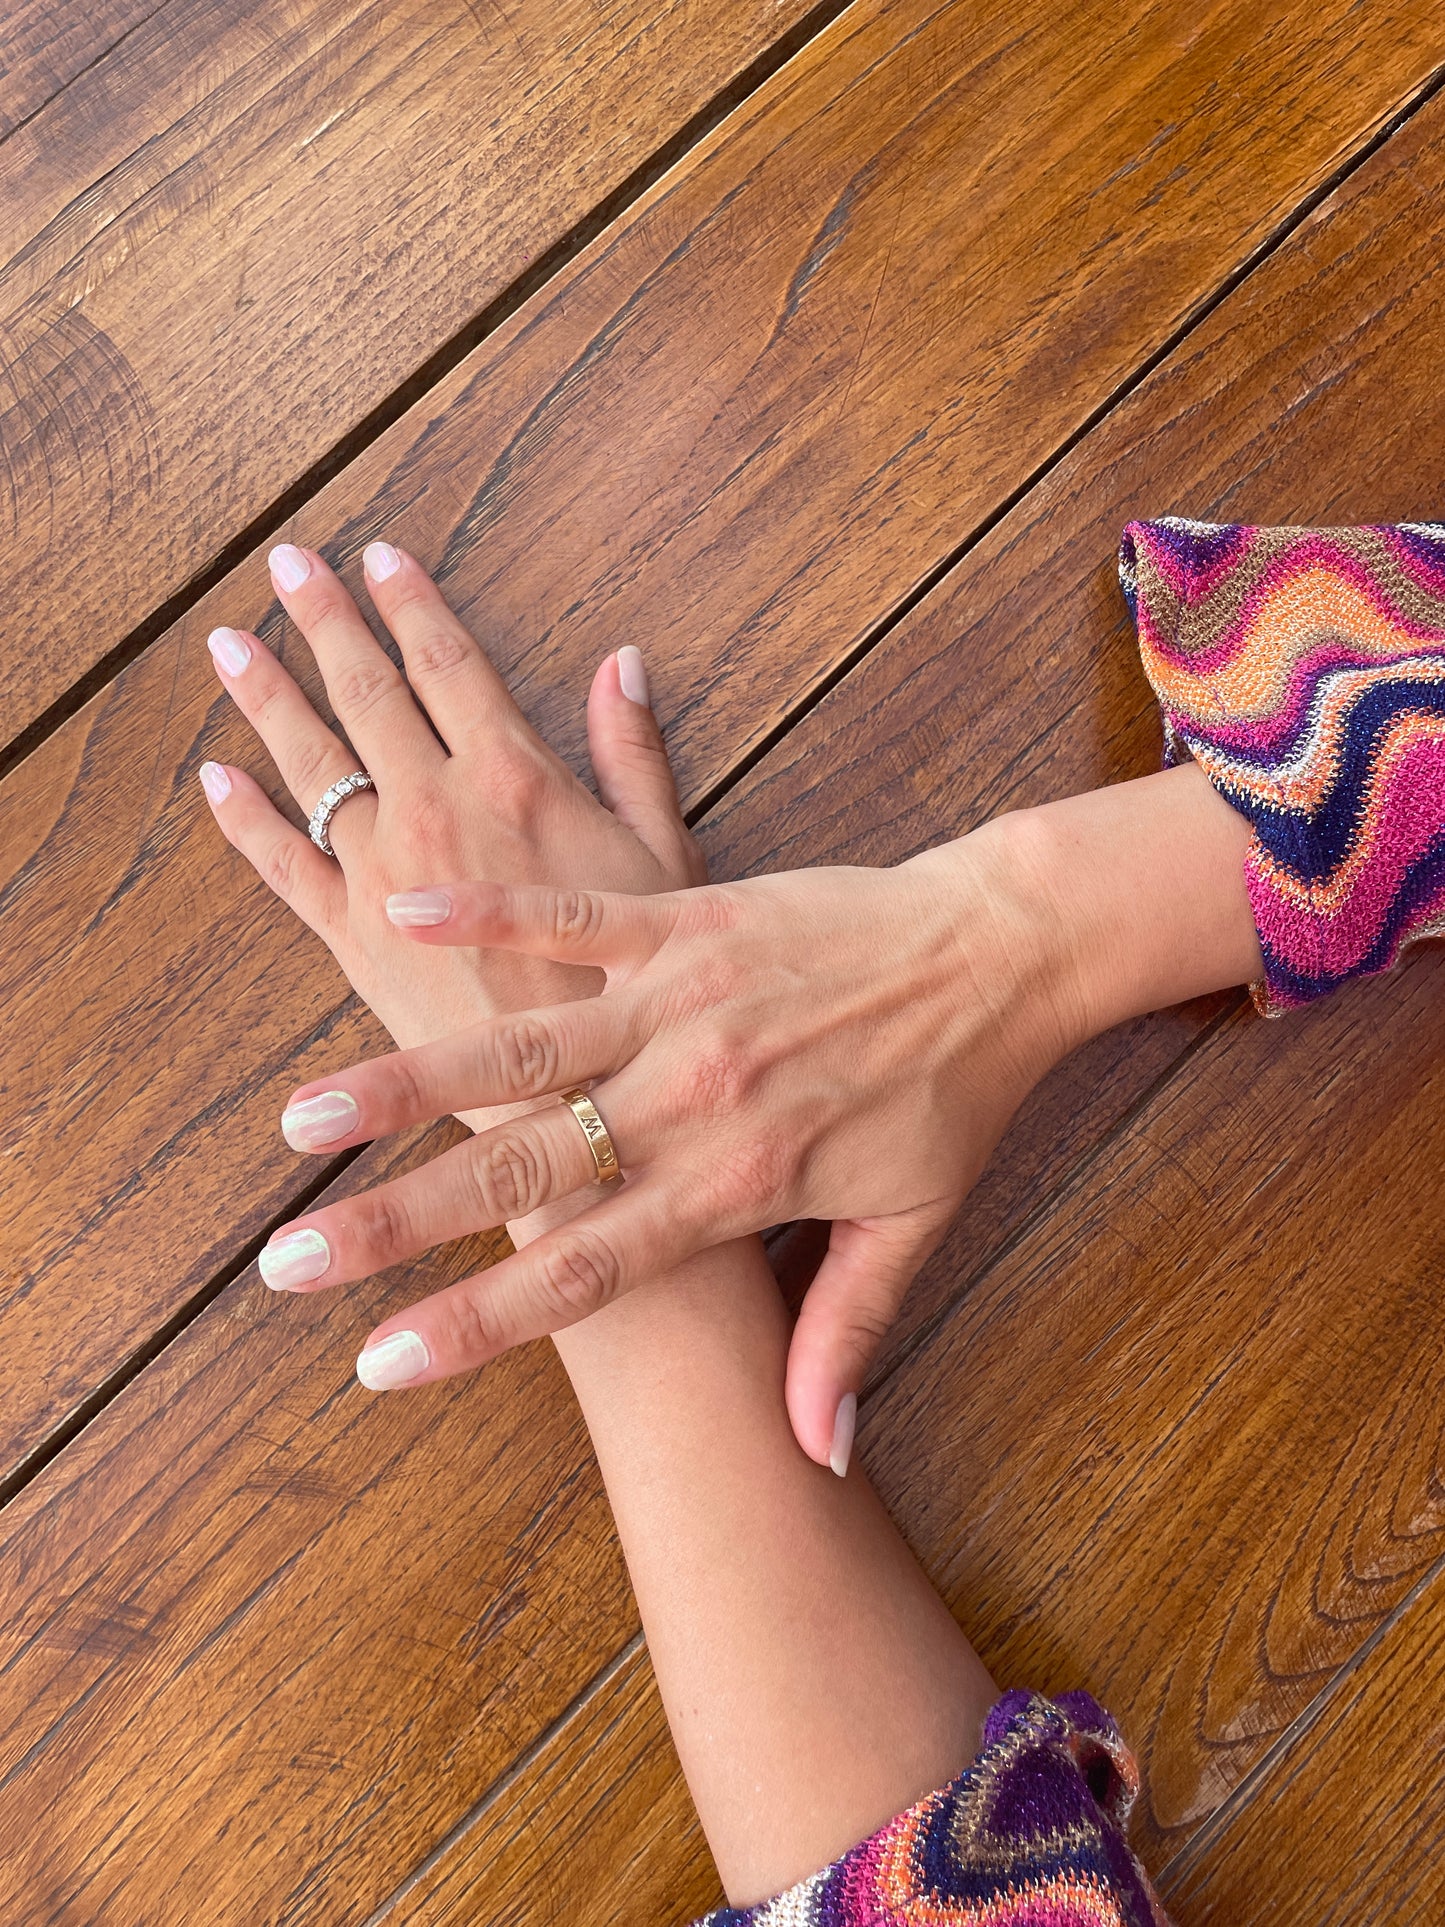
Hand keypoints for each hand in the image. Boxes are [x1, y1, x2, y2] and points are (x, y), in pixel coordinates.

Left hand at [199, 539, 699, 1237]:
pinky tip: (217, 780)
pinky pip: (284, 867)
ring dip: (270, 696)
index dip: (412, 605)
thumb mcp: (664, 861)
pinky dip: (247, 822)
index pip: (450, 667)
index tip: (380, 555)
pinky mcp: (352, 940)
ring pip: (313, 764)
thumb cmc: (639, 990)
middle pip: (368, 694)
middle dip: (325, 622)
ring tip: (231, 641)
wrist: (580, 1100)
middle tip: (287, 564)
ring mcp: (385, 875)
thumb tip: (624, 661)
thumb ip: (634, 757)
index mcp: (517, 781)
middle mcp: (438, 812)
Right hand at [260, 763, 1260, 1467]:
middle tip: (292, 1260)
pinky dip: (485, 917)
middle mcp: (694, 1096)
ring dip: (405, 1081)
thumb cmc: (957, 1093)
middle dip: (400, 1221)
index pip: (588, 1270)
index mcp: (740, 1181)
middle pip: (525, 1169)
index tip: (379, 1362)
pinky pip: (570, 916)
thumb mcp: (914, 1224)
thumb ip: (848, 1335)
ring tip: (304, 1117)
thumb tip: (814, 1454)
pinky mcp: (689, 915)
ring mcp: (683, 999)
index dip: (479, 1321)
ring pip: (522, 1047)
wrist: (1003, 952)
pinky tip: (397, 916)